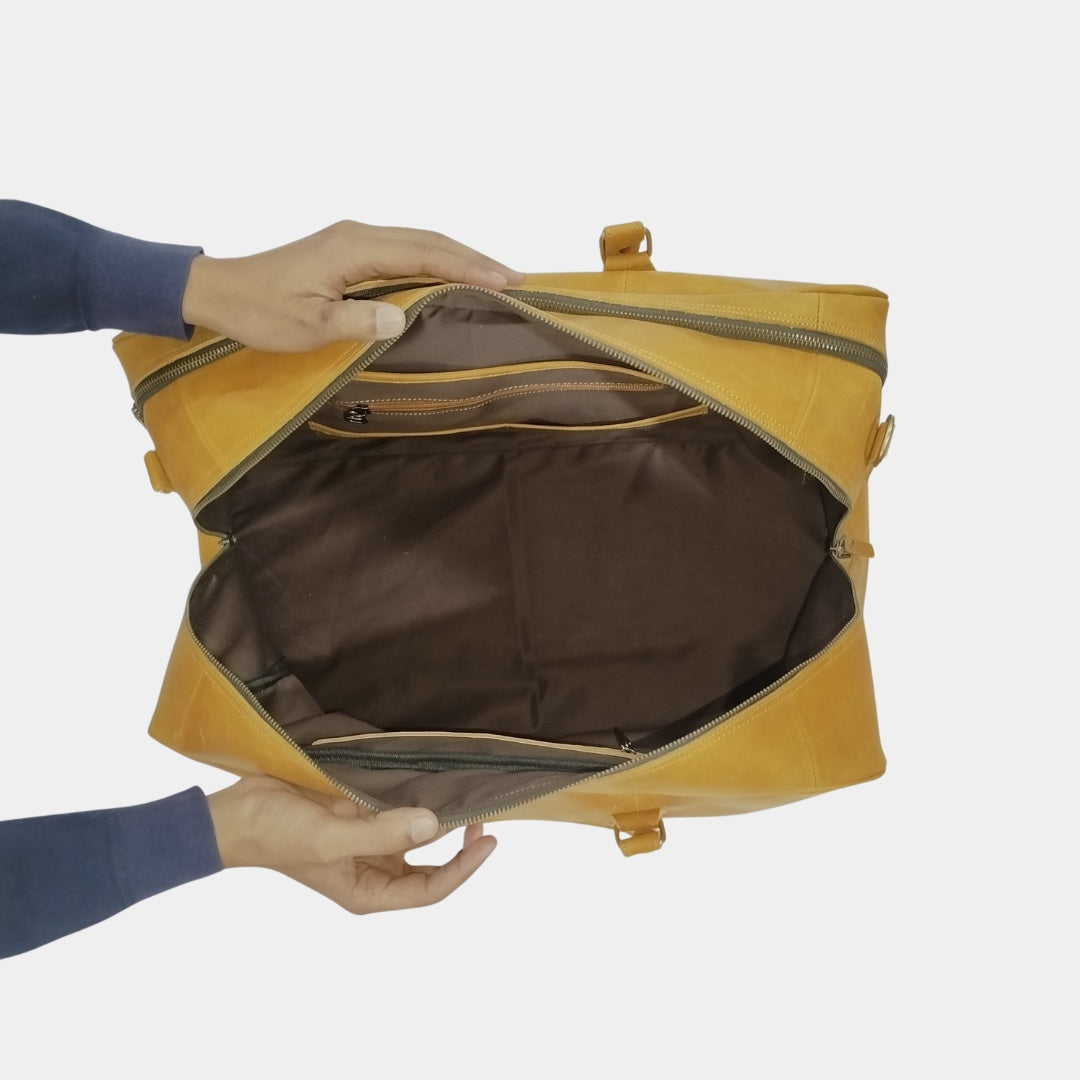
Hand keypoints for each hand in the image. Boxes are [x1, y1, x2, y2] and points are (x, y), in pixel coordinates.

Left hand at [180, 221, 524, 350]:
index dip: (468, 266)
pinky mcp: (347, 248)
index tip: (506, 280)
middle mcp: (358, 234)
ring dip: (458, 256)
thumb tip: (403, 318)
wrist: (218, 291)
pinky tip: (449, 274)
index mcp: (354, 248)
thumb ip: (357, 321)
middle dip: (475, 257)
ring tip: (495, 274)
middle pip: (430, 240)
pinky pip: (403, 248)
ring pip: (419, 241)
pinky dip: (434, 259)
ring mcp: (353, 238)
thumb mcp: (307, 327)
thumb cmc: (259, 313)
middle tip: (517, 278)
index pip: (425, 254)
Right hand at [206, 774, 495, 912]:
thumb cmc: (277, 835)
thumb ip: (381, 834)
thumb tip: (432, 825)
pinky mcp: (359, 815)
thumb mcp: (330, 839)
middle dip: (460, 843)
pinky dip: (417, 799)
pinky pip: (398, 811)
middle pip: (431, 864)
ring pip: (417, 836)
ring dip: (440, 818)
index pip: (431, 888)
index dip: (465, 868)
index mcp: (368, 891)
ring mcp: (367, 842)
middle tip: (483, 810)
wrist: (238, 812)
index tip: (490, 840)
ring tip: (466, 792)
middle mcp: (373, 870)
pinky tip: (431, 778)